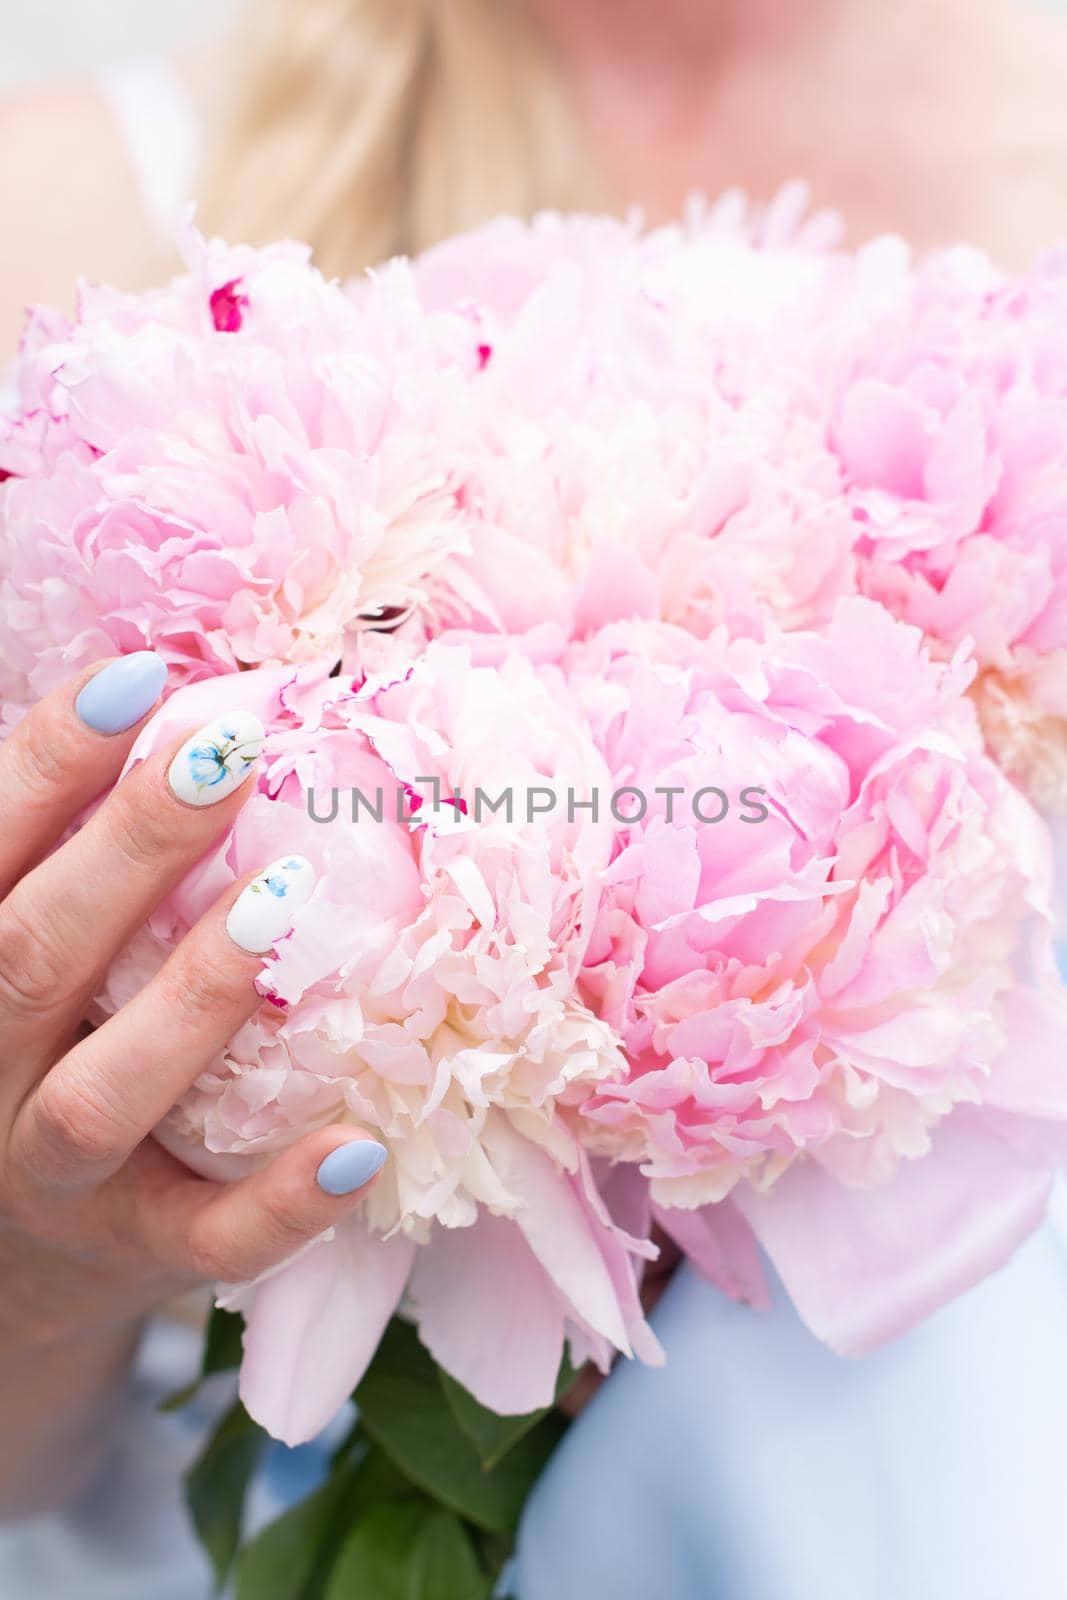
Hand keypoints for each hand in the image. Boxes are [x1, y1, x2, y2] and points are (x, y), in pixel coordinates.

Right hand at [0, 655, 385, 1513]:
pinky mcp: (136, 1251)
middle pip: (28, 956)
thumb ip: (79, 864)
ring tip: (278, 902)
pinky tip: (356, 1147)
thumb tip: (192, 709)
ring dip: (187, 1000)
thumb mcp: (32, 951)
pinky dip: (277, 1203)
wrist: (11, 1256)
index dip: (44, 762)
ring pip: (99, 1099)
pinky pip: (206, 1240)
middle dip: (127, 849)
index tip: (135, 678)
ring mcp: (50, 1177)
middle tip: (223, 754)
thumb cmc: (45, 1050)